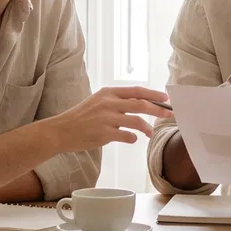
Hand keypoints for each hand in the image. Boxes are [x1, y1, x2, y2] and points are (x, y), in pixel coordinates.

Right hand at [51, 86, 172, 153]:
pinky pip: (127, 136)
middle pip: (141, 104)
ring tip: (150, 133)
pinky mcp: (104, 133)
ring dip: (147, 128)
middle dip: (158, 109)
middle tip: (169, 113)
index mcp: (108, 93)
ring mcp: (106, 118)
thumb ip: (116, 102)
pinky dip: (133, 138)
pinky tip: (132, 139)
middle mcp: (108, 103)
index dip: (153, 93)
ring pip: (137, 121)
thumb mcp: (97, 102)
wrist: (61, 130)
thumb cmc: (81, 117)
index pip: (136, 91)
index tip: (165, 98)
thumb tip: (141, 106)